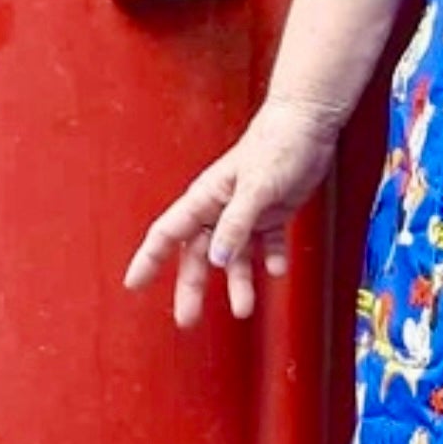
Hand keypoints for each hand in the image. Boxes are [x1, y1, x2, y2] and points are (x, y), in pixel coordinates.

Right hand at [123, 95, 341, 325]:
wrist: (309, 123)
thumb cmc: (277, 144)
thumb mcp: (256, 187)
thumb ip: (236, 223)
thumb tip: (216, 259)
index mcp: (207, 198)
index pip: (169, 233)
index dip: (149, 259)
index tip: (133, 284)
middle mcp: (222, 208)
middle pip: (199, 255)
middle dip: (192, 287)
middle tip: (187, 320)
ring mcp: (247, 212)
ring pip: (235, 256)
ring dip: (238, 283)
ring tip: (243, 309)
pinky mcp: (273, 212)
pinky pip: (268, 244)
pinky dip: (271, 259)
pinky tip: (277, 271)